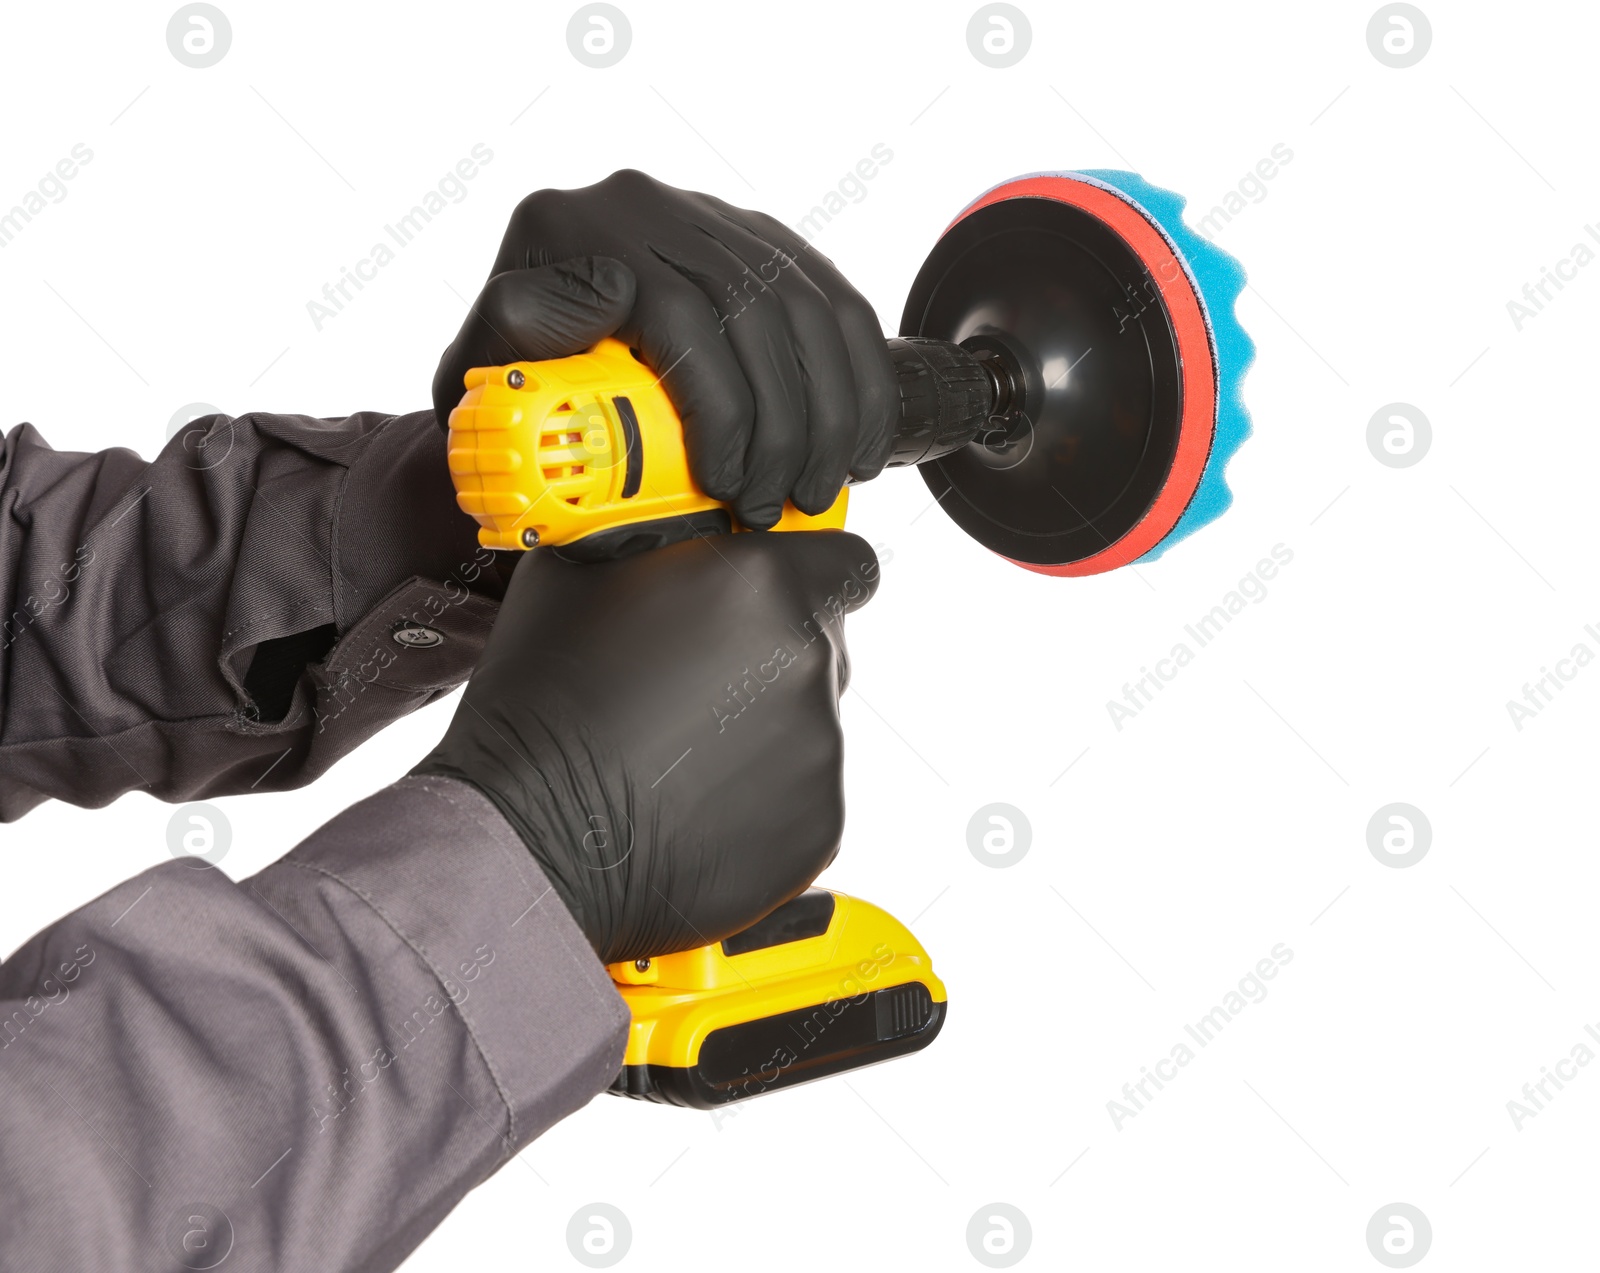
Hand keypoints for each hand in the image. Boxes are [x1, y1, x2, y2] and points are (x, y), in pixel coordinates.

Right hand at [413, 531, 880, 964]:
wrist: (526, 832)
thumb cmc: (541, 703)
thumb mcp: (581, 573)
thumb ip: (661, 540)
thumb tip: (684, 532)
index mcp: (762, 585)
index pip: (847, 563)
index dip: (813, 576)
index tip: (784, 596)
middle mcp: (806, 661)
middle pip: (821, 646)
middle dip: (769, 658)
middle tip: (694, 686)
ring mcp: (819, 748)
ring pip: (810, 723)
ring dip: (763, 730)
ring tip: (680, 752)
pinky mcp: (817, 823)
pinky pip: (804, 794)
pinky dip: (762, 798)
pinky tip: (692, 800)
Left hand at [432, 170, 898, 528]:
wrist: (543, 318)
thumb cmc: (513, 360)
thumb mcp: (481, 363)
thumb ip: (503, 354)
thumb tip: (582, 331)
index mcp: (573, 227)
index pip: (675, 310)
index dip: (718, 404)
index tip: (725, 482)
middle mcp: (647, 206)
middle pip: (750, 311)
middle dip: (783, 425)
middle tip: (776, 504)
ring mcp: (713, 217)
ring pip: (804, 308)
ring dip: (829, 410)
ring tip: (821, 488)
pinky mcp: (766, 238)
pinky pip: (836, 300)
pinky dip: (860, 378)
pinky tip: (860, 445)